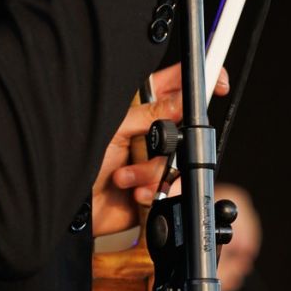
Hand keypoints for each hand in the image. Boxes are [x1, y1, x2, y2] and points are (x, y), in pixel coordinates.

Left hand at [91, 63, 229, 237]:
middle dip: (170, 140)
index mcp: (140, 107)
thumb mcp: (114, 129)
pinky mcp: (157, 185)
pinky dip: (154, 189)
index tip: (218, 83)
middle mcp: (150, 131)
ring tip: (126, 175)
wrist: (72, 211)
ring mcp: (155, 159)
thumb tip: (182, 102)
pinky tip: (134, 192)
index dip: (198, 80)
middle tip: (152, 145)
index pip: (176, 84)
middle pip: (186, 125)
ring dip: (152, 170)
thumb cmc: (77, 162)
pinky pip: (175, 185)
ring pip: (180, 159)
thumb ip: (151, 114)